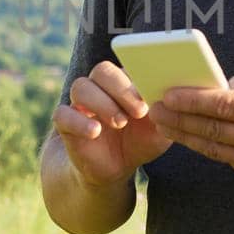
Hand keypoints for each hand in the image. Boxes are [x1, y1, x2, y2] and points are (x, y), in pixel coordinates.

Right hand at [51, 61, 172, 188]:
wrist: (117, 168)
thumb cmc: (141, 141)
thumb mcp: (159, 129)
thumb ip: (166, 112)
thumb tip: (170, 97)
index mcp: (125, 82)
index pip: (126, 65)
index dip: (137, 79)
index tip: (150, 99)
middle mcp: (101, 87)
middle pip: (101, 71)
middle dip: (121, 89)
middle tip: (138, 111)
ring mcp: (82, 104)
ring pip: (81, 86)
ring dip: (102, 103)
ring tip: (120, 123)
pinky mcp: (66, 124)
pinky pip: (62, 114)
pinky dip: (78, 121)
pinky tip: (95, 132)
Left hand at [149, 61, 233, 187]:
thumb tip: (222, 85)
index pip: (226, 106)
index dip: (194, 100)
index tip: (169, 93)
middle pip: (214, 130)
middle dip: (180, 118)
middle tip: (154, 108)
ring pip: (215, 149)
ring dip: (186, 136)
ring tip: (163, 123)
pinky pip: (227, 159)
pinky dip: (205, 147)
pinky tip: (188, 135)